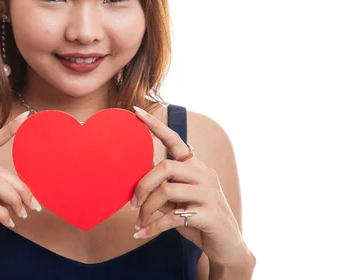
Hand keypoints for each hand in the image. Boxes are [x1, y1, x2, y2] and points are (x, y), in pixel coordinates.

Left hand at [130, 106, 249, 268]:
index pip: (175, 140)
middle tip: (132, 204)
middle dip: (142, 185)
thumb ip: (161, 188)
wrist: (227, 246)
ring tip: (139, 221)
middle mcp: (205, 174)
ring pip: (166, 190)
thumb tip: (134, 181)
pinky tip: (141, 233)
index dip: (156, 126)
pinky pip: (173, 216)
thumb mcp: (177, 201)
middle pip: (165, 167)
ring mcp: (209, 194)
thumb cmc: (198, 219)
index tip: (136, 112)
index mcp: (196, 167)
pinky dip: (153, 226)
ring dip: (147, 209)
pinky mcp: (209, 214)